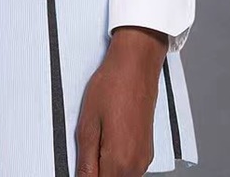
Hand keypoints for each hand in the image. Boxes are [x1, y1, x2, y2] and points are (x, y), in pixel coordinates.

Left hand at [76, 25, 167, 175]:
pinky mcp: (147, 149)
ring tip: (97, 138)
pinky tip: (108, 136)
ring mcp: (144, 158)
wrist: (136, 64)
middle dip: (95, 172)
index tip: (82, 164)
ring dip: (105, 166)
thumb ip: (85, 162)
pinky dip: (116, 159)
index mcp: (119, 162)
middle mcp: (136, 165)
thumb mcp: (88, 125)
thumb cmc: (113, 86)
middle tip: (86, 149)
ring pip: (119, 175)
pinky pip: (129, 166)